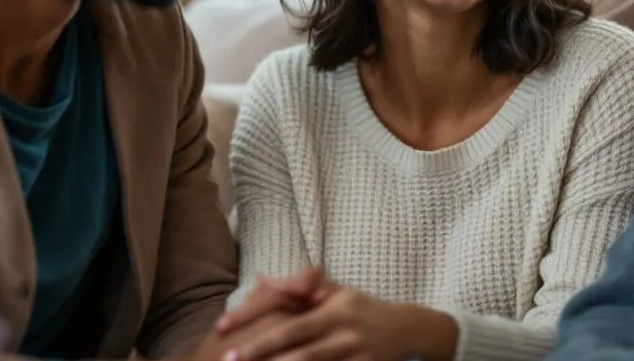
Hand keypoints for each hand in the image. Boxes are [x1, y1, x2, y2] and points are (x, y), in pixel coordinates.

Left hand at [220, 280, 456, 360]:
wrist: (410, 331)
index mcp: (334, 305)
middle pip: (296, 345)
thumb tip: (260, 281)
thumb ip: (300, 286)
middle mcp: (346, 327)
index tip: (222, 328)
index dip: (254, 324)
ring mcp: (357, 351)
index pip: (287, 315)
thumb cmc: (362, 310)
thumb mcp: (336, 291)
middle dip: (260, 352)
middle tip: (229, 358)